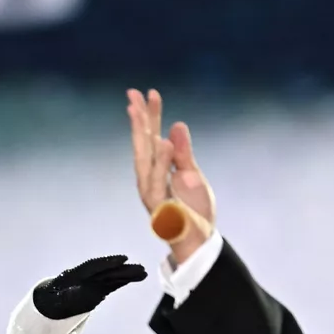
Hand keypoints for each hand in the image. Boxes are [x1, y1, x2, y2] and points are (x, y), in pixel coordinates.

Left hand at [32, 255, 146, 319]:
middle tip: (140, 268)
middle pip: (107, 270)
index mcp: (75, 274)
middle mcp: (87, 275)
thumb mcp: (56, 299)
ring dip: (128, 274)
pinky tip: (138, 276)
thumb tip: (71, 292)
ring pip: (113, 275)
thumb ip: (66, 295)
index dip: (108, 262)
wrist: (53, 299)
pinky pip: (114, 282)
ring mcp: (95, 280)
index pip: (93, 266)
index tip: (123, 259)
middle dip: (123, 269)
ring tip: (144, 272)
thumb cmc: (52, 299)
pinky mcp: (100, 287)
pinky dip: (126, 279)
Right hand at [127, 88, 215, 264]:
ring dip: (146, 139)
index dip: (150, 115)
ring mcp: (152, 194)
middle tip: (134, 95)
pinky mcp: (159, 208)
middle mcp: (149, 178)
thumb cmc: (194, 209)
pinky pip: (158, 183)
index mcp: (158, 168)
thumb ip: (184, 153)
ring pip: (146, 163)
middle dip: (138, 121)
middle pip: (142, 145)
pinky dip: (161, 164)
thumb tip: (176, 125)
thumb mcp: (192, 174)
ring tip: (148, 116)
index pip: (152, 136)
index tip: (150, 93)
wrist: (199, 241)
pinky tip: (166, 144)